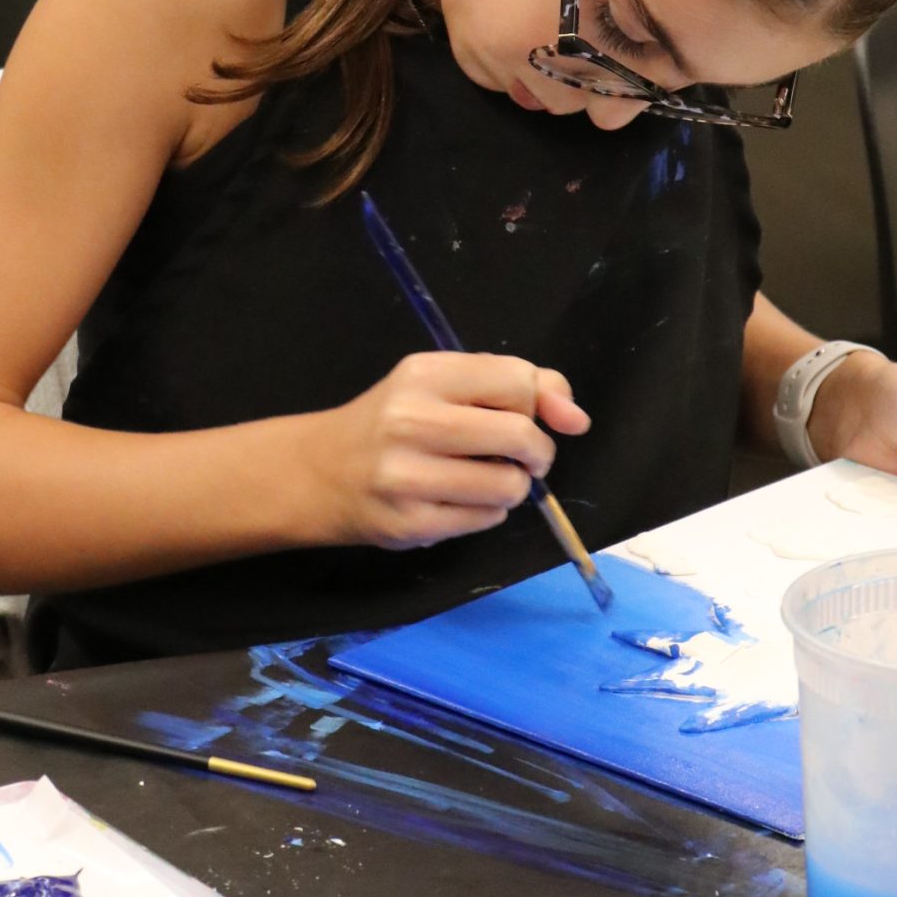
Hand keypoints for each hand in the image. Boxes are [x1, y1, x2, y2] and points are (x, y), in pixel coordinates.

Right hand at [304, 351, 590, 550]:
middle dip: (537, 452)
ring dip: (513, 487)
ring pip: (510, 486)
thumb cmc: (394, 421)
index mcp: (425, 374)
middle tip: (520, 456)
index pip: (518, 382)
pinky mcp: (410, 523)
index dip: (539, 404)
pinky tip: (459, 500)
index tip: (526, 417)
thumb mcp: (444, 383)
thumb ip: (516, 384)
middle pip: (520, 435)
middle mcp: (412, 420)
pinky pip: (486, 519)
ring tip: (486, 479)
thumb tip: (576, 418)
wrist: (321, 471)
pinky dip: (488, 511)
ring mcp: (407, 476)